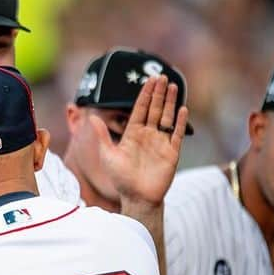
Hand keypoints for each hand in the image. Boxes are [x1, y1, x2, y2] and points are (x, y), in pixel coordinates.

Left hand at [72, 74, 186, 207]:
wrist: (137, 198)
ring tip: (174, 86)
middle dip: (159, 93)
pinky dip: (180, 122)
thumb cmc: (121, 178)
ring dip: (170, 102)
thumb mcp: (108, 155)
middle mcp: (148, 135)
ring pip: (167, 117)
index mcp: (133, 133)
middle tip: (162, 76)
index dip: (145, 94)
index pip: (140, 109)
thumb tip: (91, 117)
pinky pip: (176, 134)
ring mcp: (161, 143)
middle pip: (155, 109)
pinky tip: (182, 109)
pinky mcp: (171, 153)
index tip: (149, 79)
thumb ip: (102, 136)